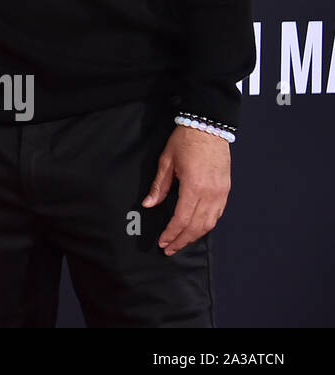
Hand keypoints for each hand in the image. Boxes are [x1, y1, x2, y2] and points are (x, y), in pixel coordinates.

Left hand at [143, 125, 231, 254]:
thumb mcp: (166, 161)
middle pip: (196, 226)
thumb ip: (159, 186)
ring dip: (195, 236)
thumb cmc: (185, 141)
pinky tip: (196, 228)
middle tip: (170, 249)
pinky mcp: (226, 190)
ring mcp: (221, 193)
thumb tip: (148, 204)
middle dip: (182, 240)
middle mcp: (210, 193)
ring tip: (181, 242)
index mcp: (193, 186)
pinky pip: (217, 214)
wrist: (209, 126)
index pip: (182, 218)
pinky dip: (206, 225)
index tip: (163, 242)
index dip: (172, 233)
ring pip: (209, 223)